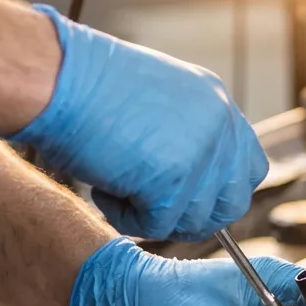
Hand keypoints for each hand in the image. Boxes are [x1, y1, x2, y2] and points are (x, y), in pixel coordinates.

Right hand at [11, 6, 267, 241]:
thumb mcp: (155, 101)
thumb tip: (190, 181)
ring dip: (152, 215)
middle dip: (192, 215)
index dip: (218, 192)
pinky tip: (104, 189)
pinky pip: (158, 226)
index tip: (186, 197)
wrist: (58, 79)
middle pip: (232, 203)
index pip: (248, 167)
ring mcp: (201, 153)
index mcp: (216, 103)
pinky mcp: (174, 180)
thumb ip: (184, 135)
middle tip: (150, 204)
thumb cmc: (86, 87)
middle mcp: (219, 125)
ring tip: (114, 185)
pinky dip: (126, 217)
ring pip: (194, 220)